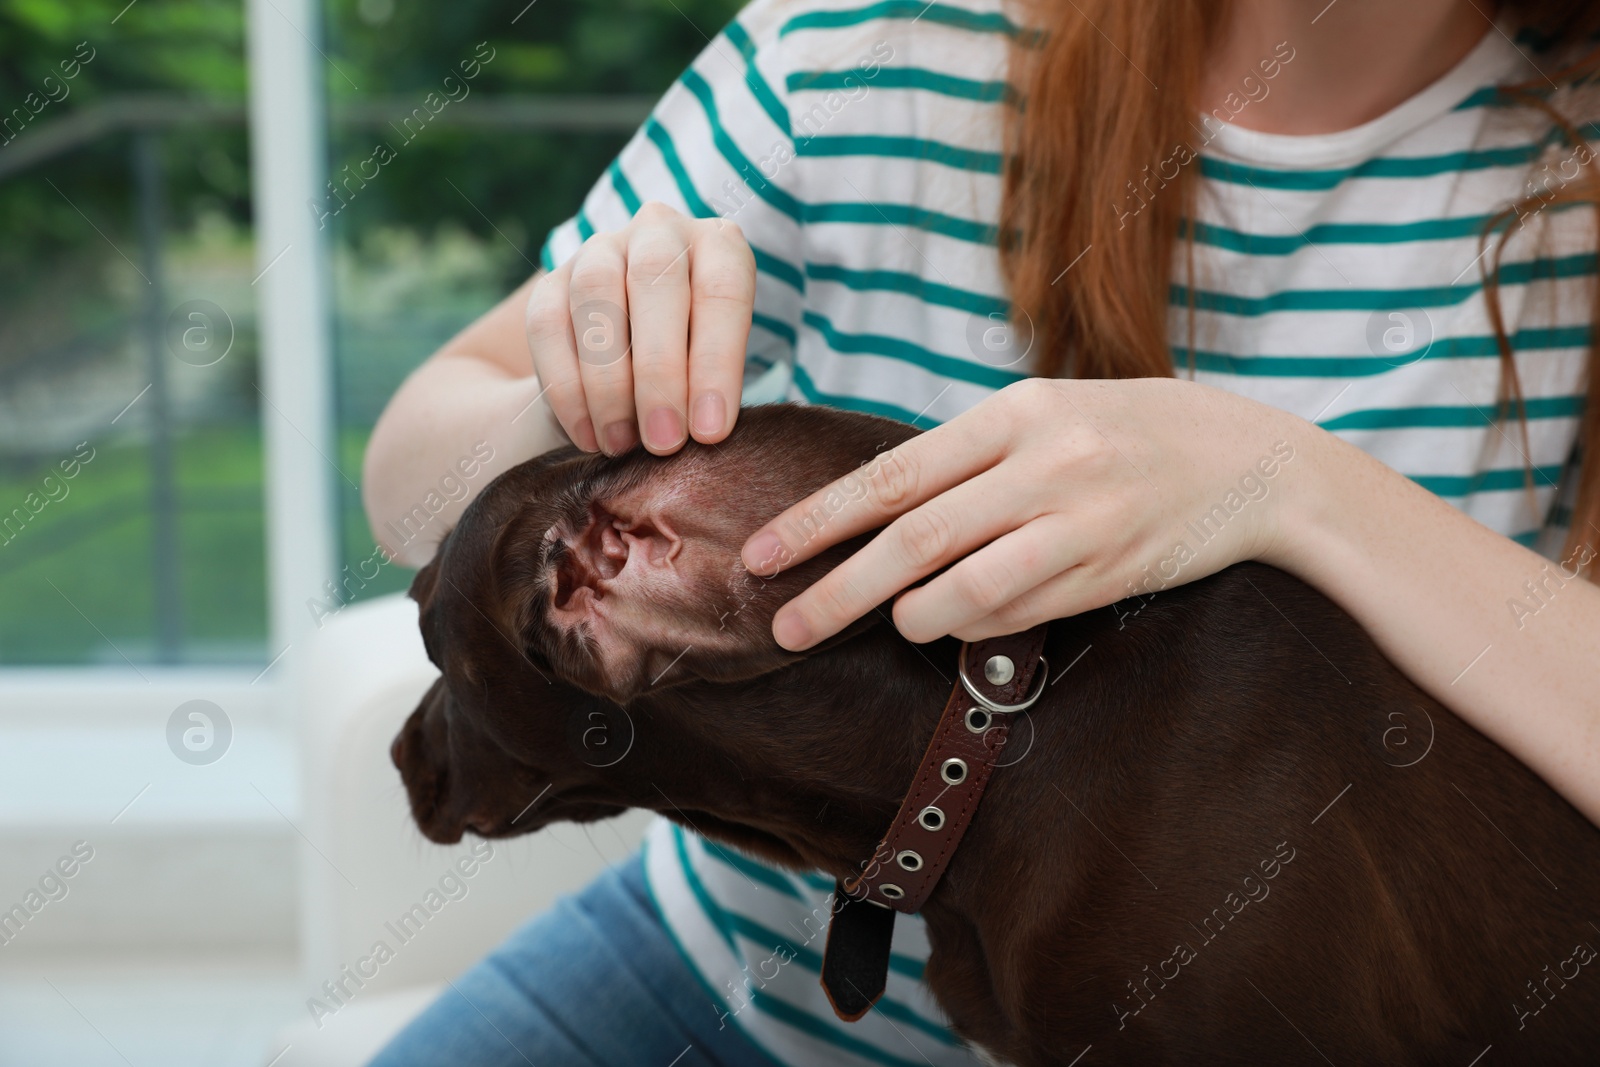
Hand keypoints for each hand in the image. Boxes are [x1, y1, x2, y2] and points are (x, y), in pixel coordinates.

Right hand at [525, 202, 754, 455]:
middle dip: (659, 372)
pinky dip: (565, 386)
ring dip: (608, 381)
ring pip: (595, 294)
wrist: (638, 348)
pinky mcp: (551, 280)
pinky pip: (547, 324)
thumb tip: (702, 434)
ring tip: (621, 444)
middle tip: (663, 442)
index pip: (723, 290)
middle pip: (655, 280)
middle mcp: (659, 233)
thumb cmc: (698, 363)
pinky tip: (587, 435)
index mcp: (718, 245)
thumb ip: (715, 388)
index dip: (717, 363)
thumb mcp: (722, 366)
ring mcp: (601, 250)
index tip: (710, 432)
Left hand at [739, 378, 1310, 649]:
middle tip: (784, 627)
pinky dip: (974, 625)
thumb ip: (969, 458)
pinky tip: (964, 620)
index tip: (762, 553)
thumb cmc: (1128, 434)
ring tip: (895, 621)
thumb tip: (877, 513)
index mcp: (1015, 411)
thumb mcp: (1047, 415)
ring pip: (964, 586)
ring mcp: (1080, 517)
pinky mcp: (1109, 568)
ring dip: (913, 614)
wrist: (1249, 459)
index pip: (894, 472)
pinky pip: (1017, 611)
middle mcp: (1043, 460)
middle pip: (914, 537)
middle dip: (837, 589)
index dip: (819, 519)